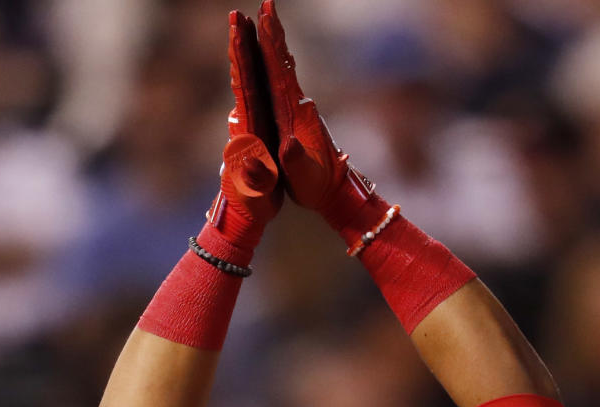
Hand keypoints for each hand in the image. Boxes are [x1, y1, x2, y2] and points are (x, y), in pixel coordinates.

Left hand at [208, 10, 281, 245]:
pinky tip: (262, 57)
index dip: (241, 55)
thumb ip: (256, 176)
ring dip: (251, 50)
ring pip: (252, 78)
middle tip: (240, 12)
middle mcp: (247, 120)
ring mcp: (252, 123)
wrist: (245, 217)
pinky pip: (261, 91)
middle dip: (242, 42)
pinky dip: (261, 70)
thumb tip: (256, 156)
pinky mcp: (259, 128)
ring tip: (252, 23)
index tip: (238, 29)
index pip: (244, 84)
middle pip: (245, 73)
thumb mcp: (256, 194)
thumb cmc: (253, 206)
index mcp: (248, 129)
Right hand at [256, 0, 374, 223]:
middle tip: (265, 4)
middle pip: (282, 62)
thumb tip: (289, 146)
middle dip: (272, 33)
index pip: (280, 73)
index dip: (271, 47)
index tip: (264, 20)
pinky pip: (283, 81)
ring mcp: (299, 109)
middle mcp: (298, 105)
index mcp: (295, 115)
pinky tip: (275, 53)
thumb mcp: (305, 179)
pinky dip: (277, 62)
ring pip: (282, 68)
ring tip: (266, 17)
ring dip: (274, 42)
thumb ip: (296, 162)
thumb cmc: (317, 189)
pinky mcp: (297, 116)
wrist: (336, 193)